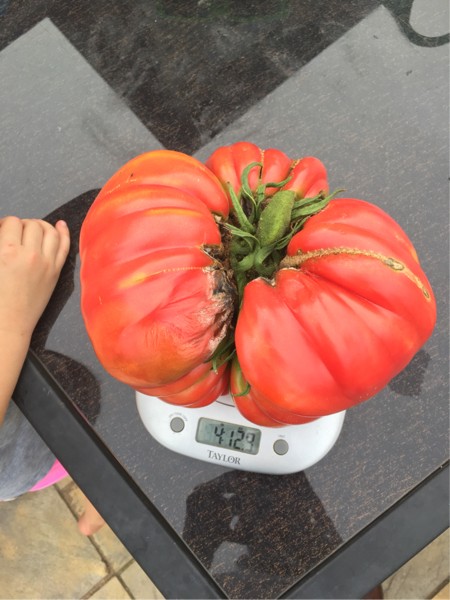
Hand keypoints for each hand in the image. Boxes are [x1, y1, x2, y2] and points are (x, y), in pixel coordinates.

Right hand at [0, 217, 69, 339]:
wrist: (8, 323)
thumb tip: (2, 231)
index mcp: (7, 252)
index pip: (12, 222)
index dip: (5, 223)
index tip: (2, 229)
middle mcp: (30, 255)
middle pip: (32, 224)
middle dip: (23, 224)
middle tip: (16, 232)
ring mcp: (47, 264)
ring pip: (50, 232)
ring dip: (42, 225)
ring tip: (34, 228)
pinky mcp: (56, 273)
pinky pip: (64, 247)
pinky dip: (64, 233)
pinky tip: (61, 225)